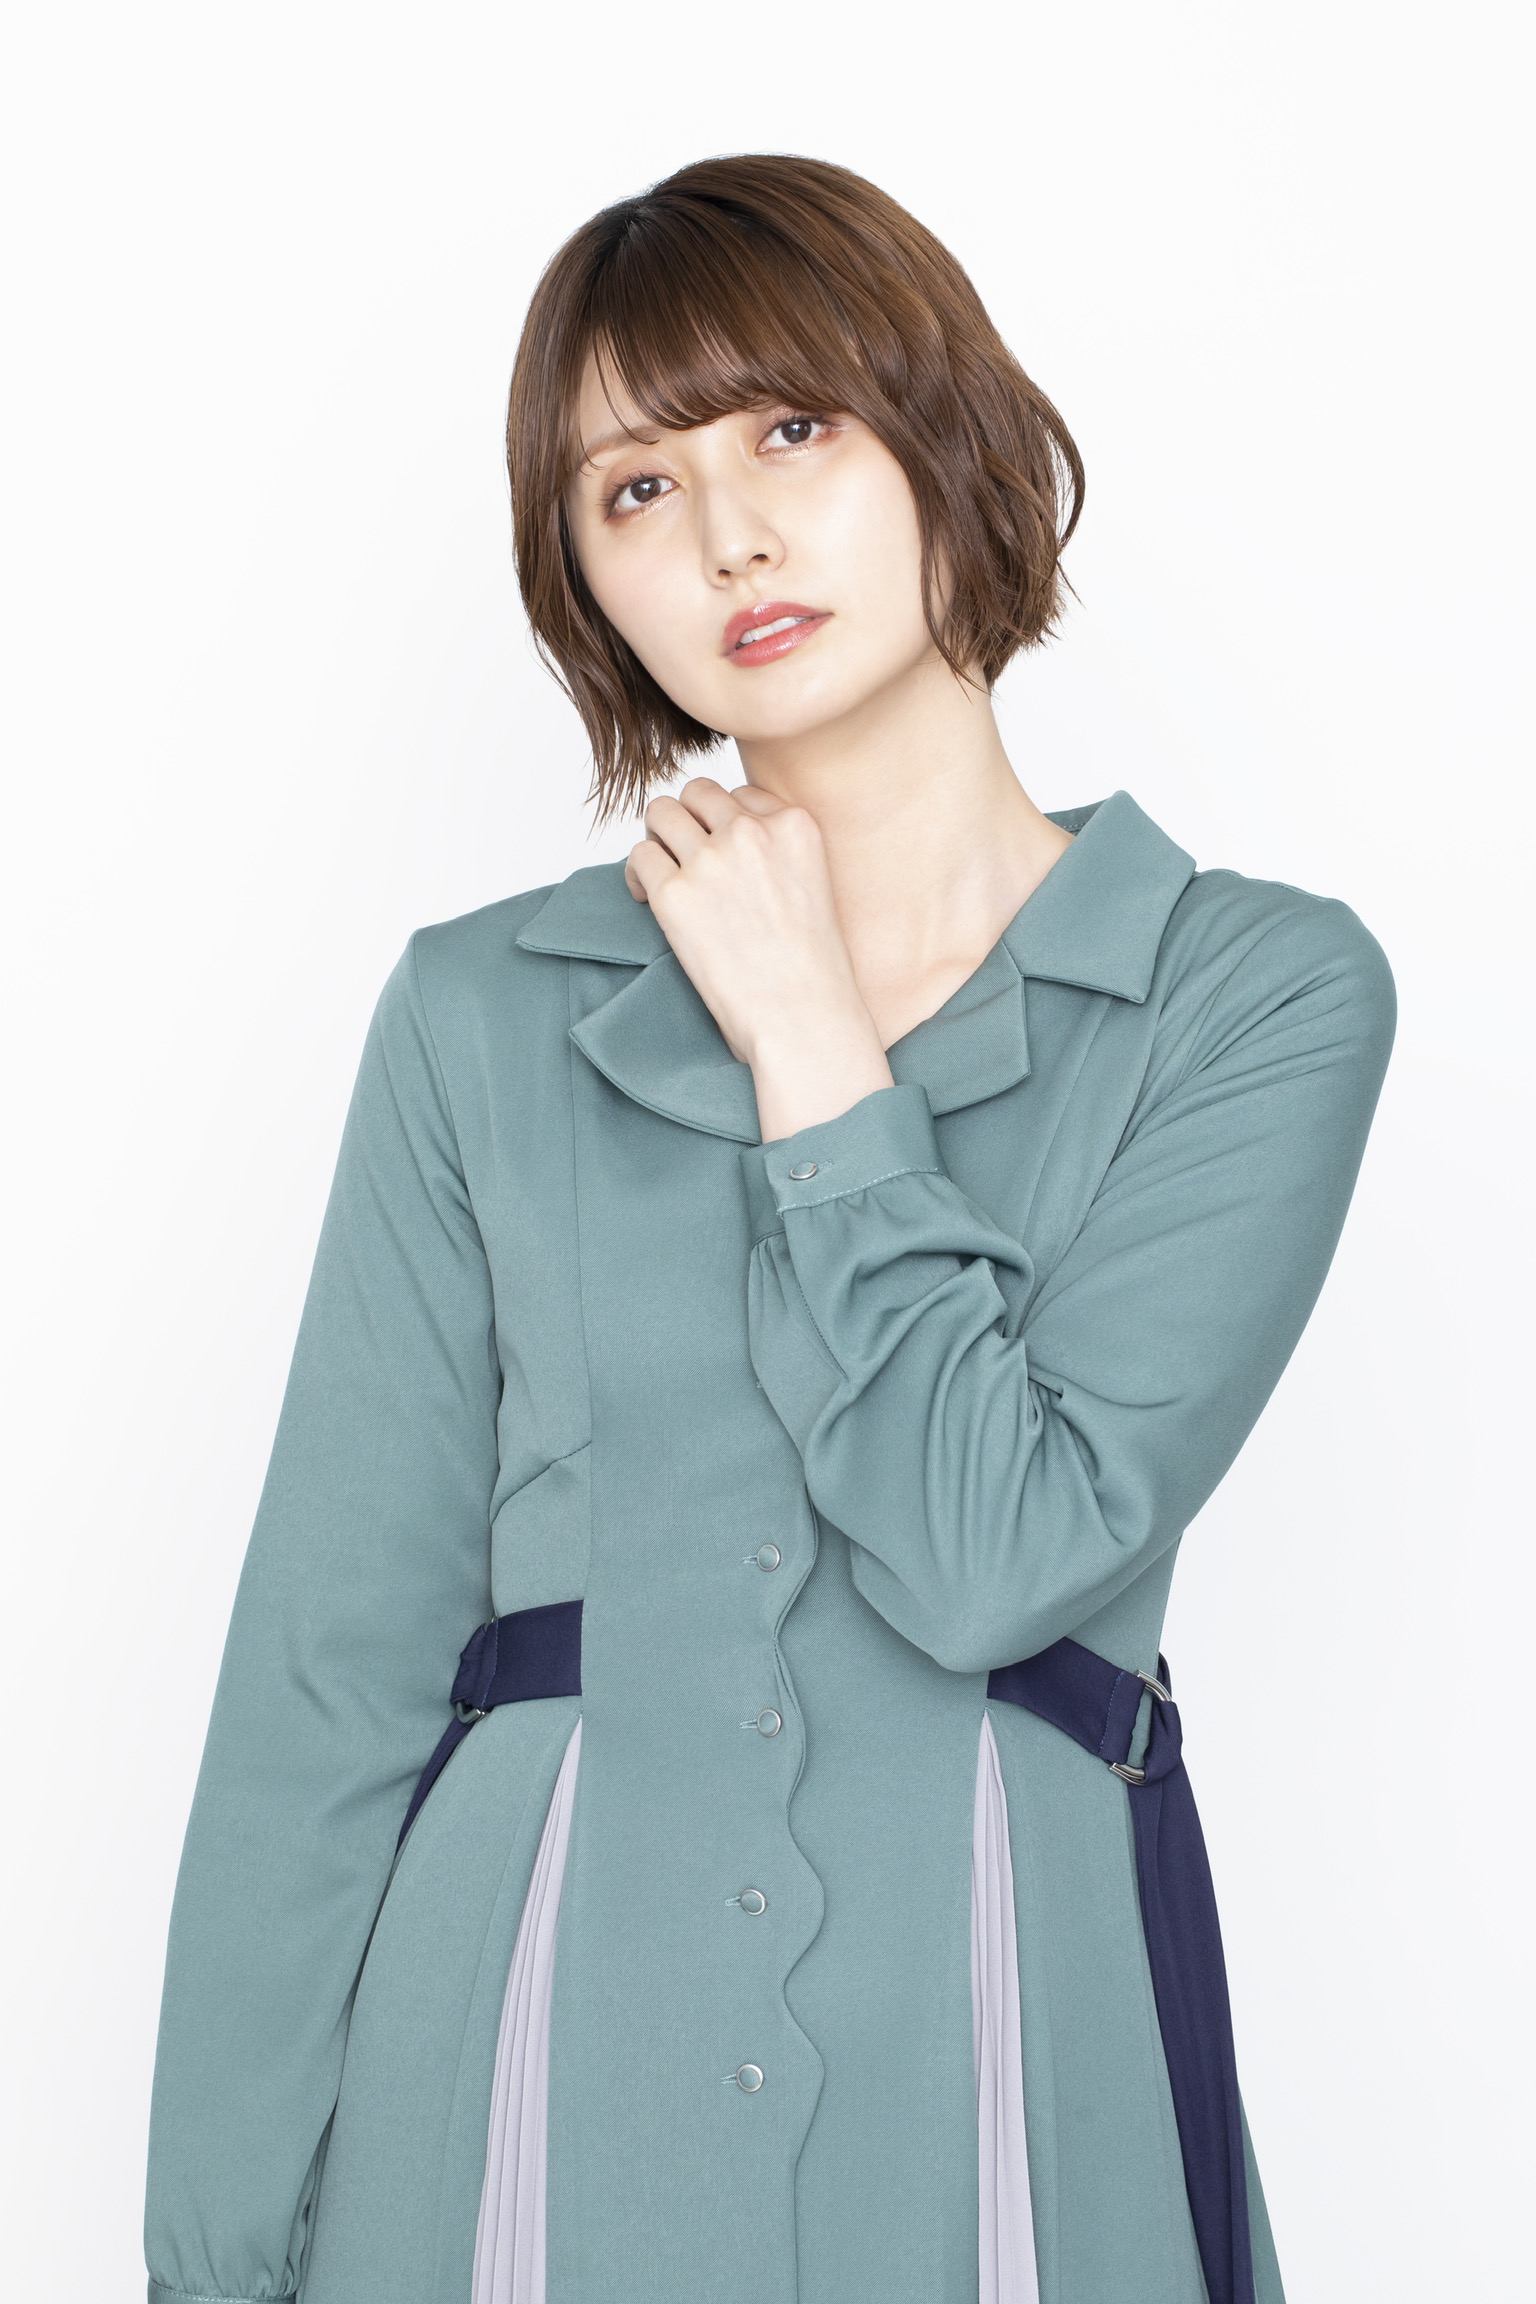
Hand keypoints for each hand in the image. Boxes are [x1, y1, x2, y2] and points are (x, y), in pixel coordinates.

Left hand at [625, 777, 893, 1139]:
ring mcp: (711, 860)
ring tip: (662, 873)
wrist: (803, 1018)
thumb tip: (726, 850)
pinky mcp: (675, 894)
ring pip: (661, 812)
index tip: (723, 852)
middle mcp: (752, 832)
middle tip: (683, 856)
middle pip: (698, 793)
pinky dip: (638, 875)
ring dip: (658, 837)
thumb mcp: (814, 889)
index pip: (742, 795)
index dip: (725, 822)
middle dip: (687, 819)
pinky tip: (649, 900)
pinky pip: (640, 857)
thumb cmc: (812, 972)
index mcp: (796, 825)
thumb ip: (777, 856)